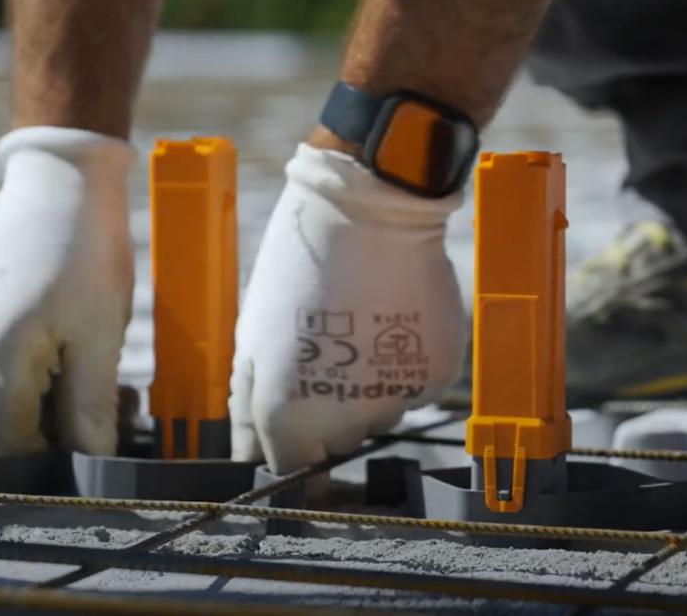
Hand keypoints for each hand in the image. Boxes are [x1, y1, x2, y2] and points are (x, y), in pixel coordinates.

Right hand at [0, 127, 135, 455]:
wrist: (62, 177)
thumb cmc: (87, 251)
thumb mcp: (102, 334)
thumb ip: (92, 406)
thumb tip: (95, 461)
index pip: (11, 450)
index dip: (56, 466)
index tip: (103, 460)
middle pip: (12, 425)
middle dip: (69, 433)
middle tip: (124, 415)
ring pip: (14, 396)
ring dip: (63, 403)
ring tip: (118, 387)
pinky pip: (11, 365)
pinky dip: (50, 374)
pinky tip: (90, 357)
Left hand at [230, 144, 465, 488]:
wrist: (369, 214)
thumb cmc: (299, 270)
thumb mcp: (253, 338)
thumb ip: (252, 409)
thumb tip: (254, 457)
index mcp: (289, 416)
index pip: (293, 471)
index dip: (296, 455)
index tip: (302, 438)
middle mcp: (345, 421)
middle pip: (339, 444)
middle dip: (332, 414)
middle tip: (329, 352)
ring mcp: (394, 399)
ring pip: (381, 413)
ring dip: (370, 386)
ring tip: (362, 325)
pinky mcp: (435, 376)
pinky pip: (415, 386)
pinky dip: (406, 364)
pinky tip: (393, 319)